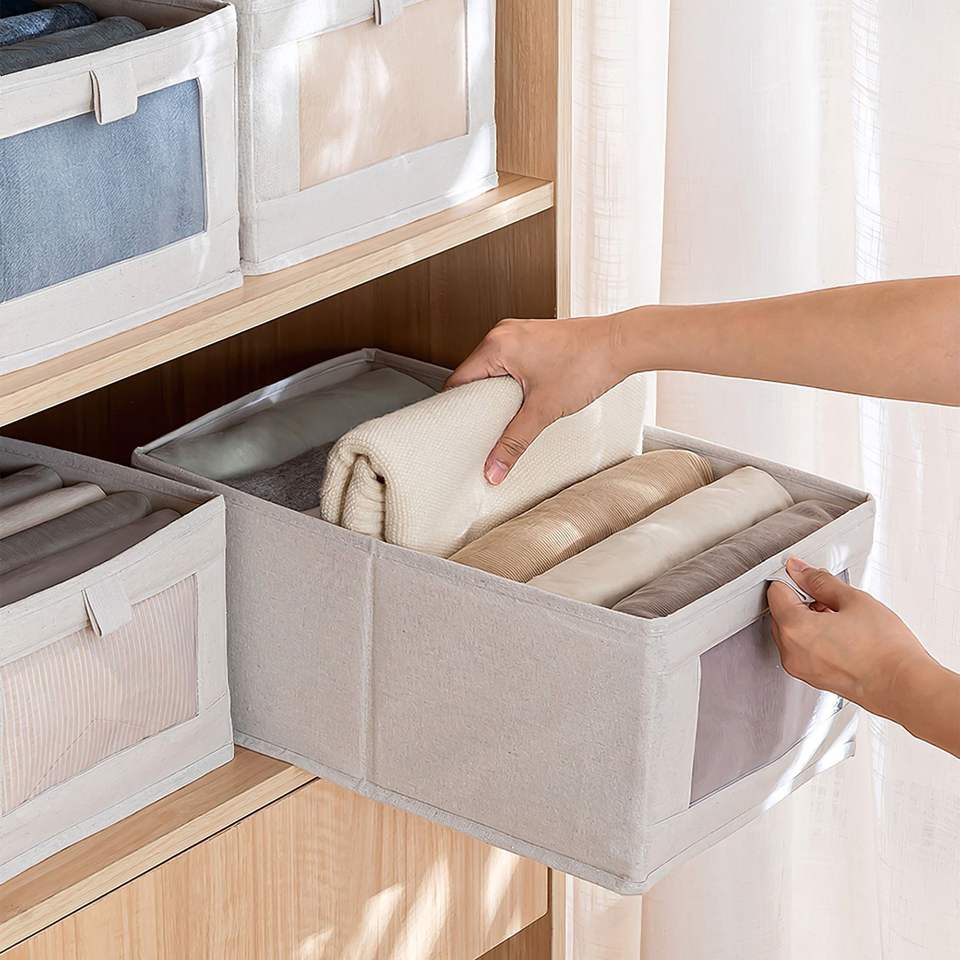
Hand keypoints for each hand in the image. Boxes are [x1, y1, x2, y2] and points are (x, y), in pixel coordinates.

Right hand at [445, 315, 629, 483]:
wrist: (622, 343)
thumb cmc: (588, 363)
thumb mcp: (544, 410)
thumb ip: (514, 442)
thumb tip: (494, 468)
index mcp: (496, 344)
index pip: (458, 381)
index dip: (456, 410)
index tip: (460, 432)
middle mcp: (503, 333)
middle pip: (474, 376)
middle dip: (478, 405)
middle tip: (484, 431)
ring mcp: (519, 333)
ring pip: (493, 370)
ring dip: (497, 395)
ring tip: (506, 418)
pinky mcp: (534, 338)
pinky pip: (510, 363)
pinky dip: (512, 383)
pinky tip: (523, 402)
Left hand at [768, 557, 933, 718]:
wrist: (904, 686)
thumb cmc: (885, 649)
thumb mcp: (853, 600)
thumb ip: (820, 581)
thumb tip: (801, 570)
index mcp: (794, 628)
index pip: (776, 592)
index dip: (793, 580)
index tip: (809, 578)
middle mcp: (791, 652)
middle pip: (781, 613)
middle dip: (801, 601)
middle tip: (832, 600)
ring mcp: (800, 668)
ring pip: (792, 632)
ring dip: (808, 620)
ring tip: (841, 620)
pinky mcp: (813, 679)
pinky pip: (803, 650)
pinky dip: (814, 639)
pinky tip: (841, 636)